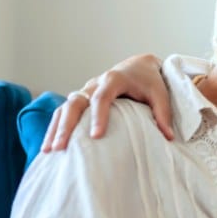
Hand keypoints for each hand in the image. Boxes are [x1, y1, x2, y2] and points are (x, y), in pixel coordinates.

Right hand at [41, 54, 172, 151]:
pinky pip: (64, 112)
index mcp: (114, 79)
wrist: (138, 66)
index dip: (98, 116)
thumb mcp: (160, 94)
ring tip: (48, 151)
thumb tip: (168, 137)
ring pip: (65, 107)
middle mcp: (95, 84)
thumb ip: (163, 113)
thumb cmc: (150, 81)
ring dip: (56, 128)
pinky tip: (49, 146)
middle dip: (66, 125)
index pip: (102, 97)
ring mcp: (85, 91)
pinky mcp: (82, 99)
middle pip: (75, 102)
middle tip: (60, 147)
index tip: (96, 136)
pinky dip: (56, 127)